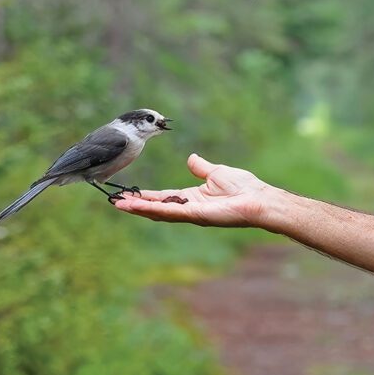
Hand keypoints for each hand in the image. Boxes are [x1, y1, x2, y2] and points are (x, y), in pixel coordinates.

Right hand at [112, 154, 273, 226]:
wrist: (258, 198)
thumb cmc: (244, 187)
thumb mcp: (217, 172)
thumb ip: (201, 168)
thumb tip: (191, 159)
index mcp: (192, 197)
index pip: (163, 197)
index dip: (145, 197)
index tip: (127, 194)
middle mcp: (188, 208)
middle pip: (156, 207)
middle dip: (136, 205)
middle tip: (115, 201)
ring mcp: (191, 213)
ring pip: (159, 212)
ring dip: (138, 208)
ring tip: (118, 204)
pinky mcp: (196, 215)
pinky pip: (170, 212)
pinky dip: (152, 209)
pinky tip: (137, 206)